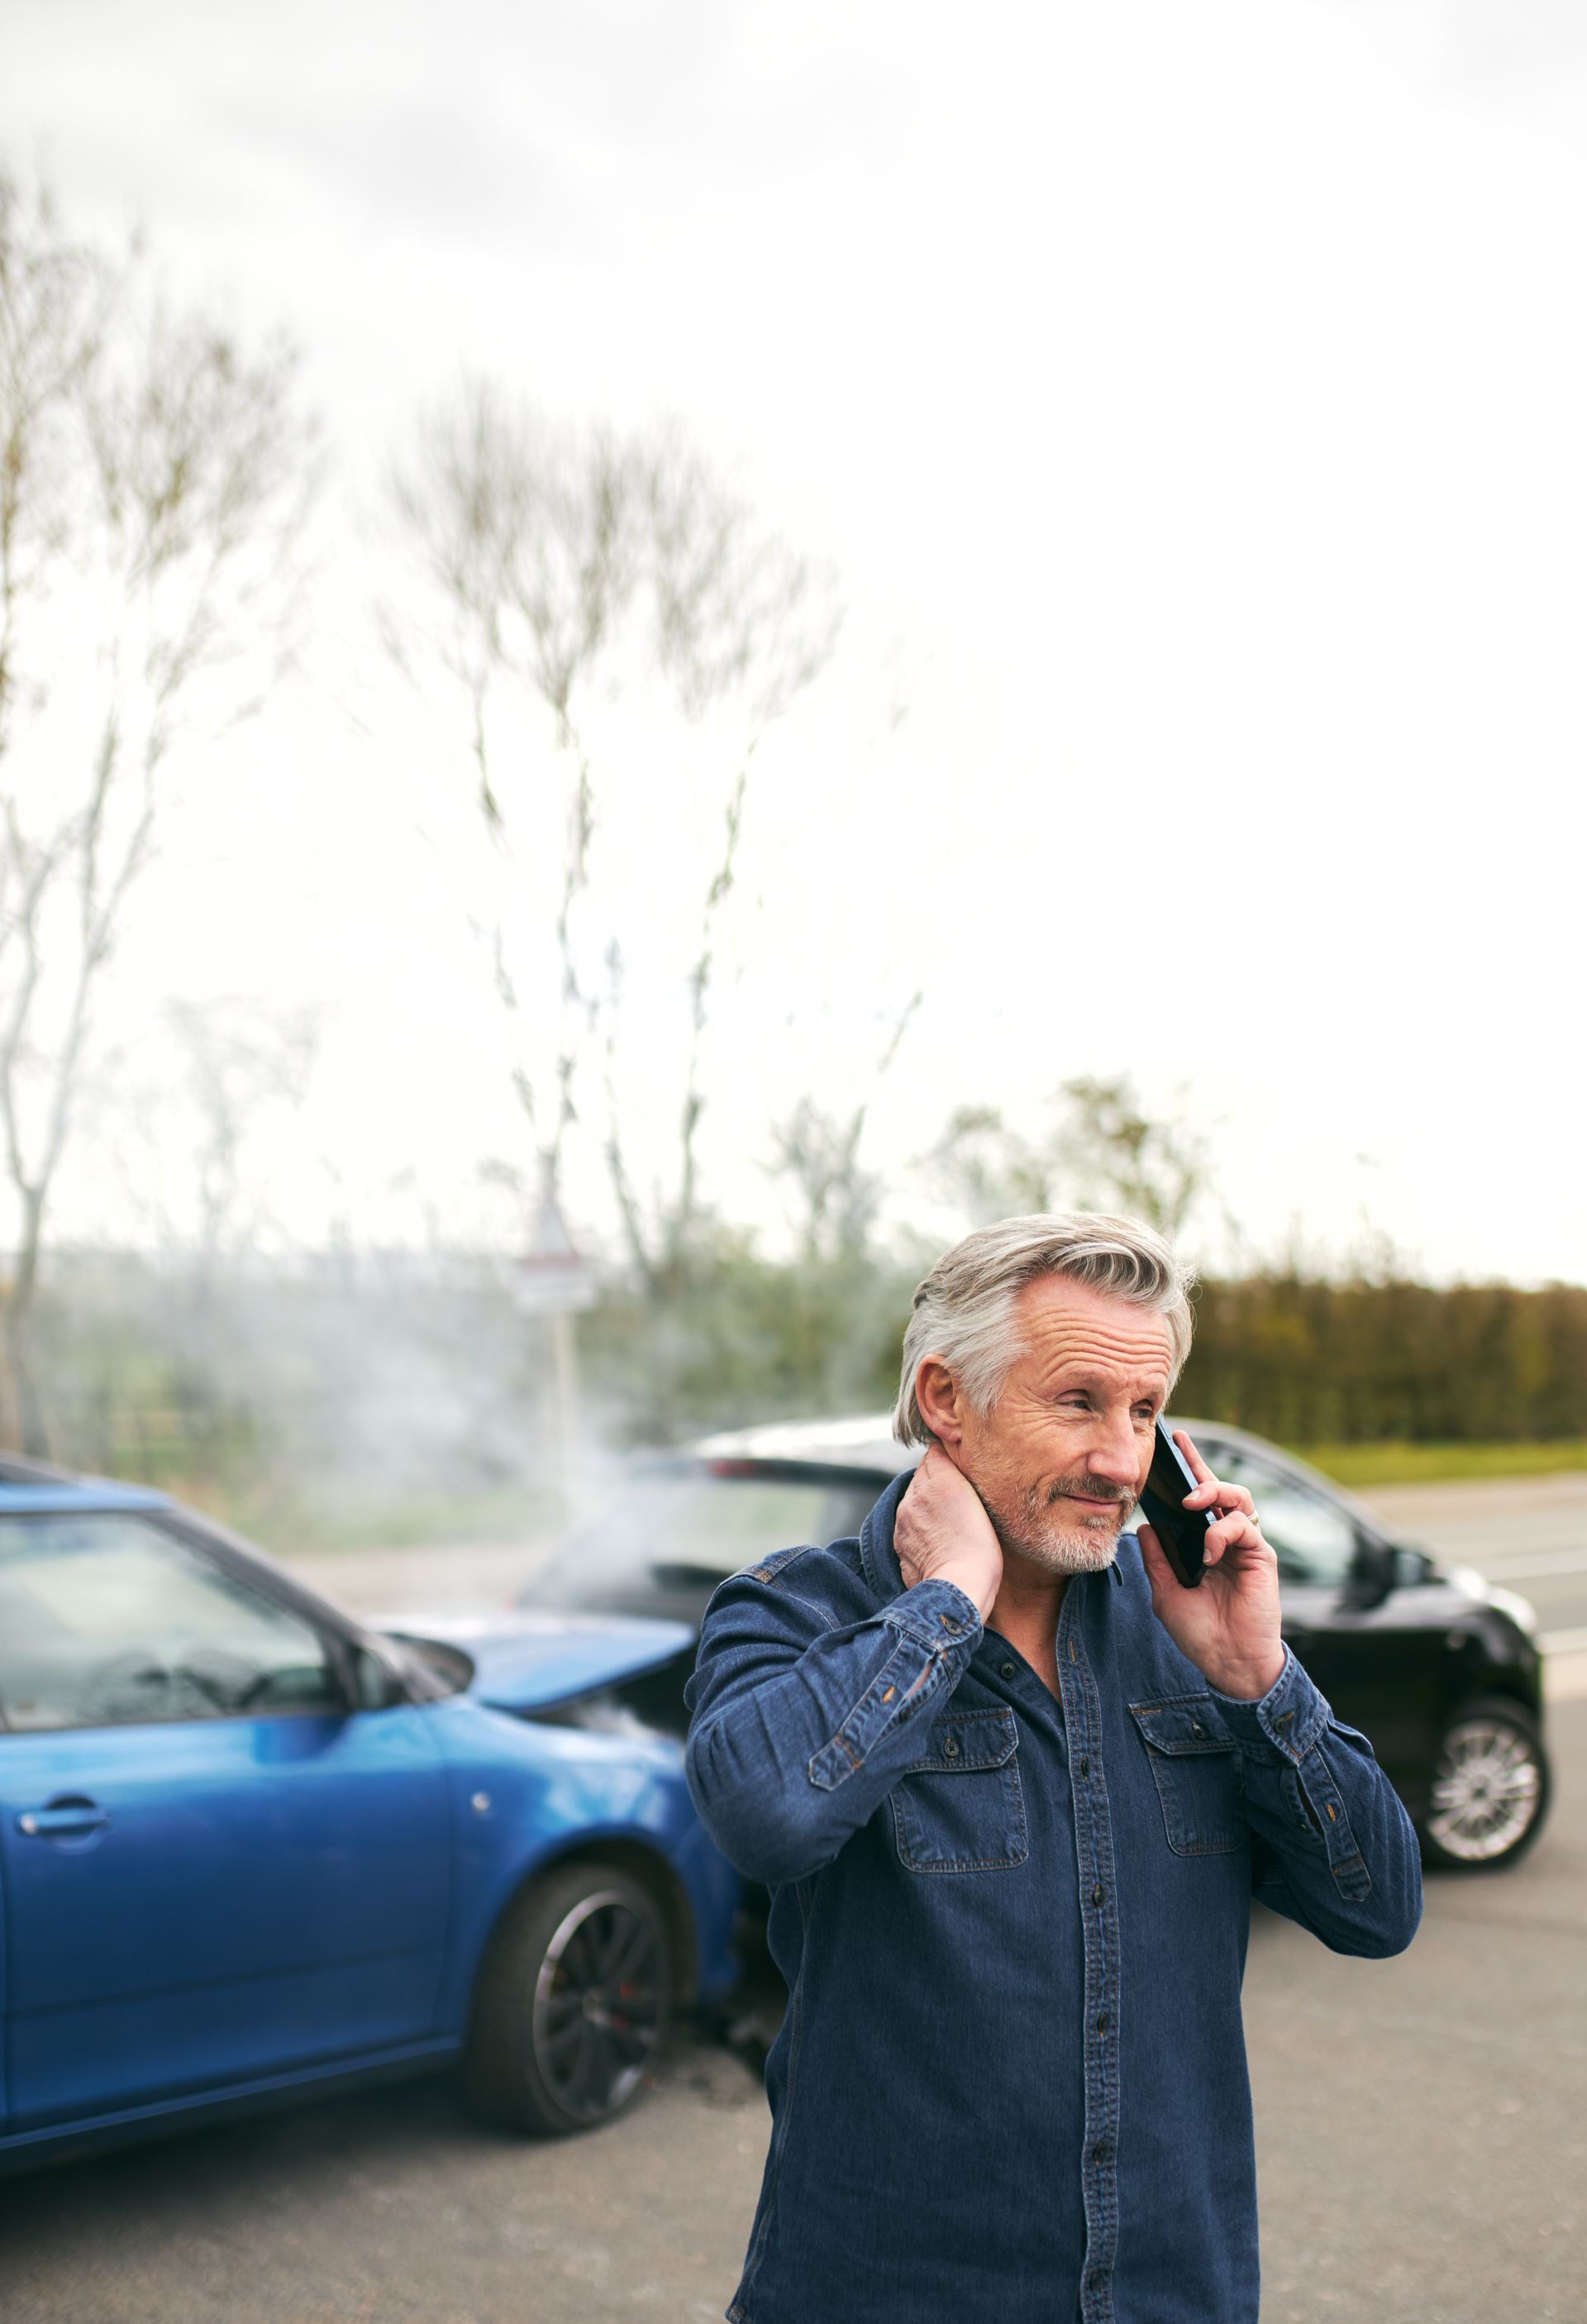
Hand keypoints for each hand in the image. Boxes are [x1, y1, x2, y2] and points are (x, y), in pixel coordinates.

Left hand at [895, 1443, 1002, 1621]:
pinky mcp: (900, 1543)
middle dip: (935, 1481)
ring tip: (948, 1520)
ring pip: (913, 1500)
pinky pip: (908, 1525)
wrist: (958, 1589)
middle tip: (957, 1496)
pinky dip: (919, 1526)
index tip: (959, 1467)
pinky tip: (937, 1538)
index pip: (934, 1454)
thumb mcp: (978, 1501)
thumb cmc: (979, 1549)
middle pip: (921, 1476)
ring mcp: (903, 1522)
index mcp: (935, 1483)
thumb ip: (954, 1473)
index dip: (947, 1459)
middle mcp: (913, 1498)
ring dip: (926, 1504)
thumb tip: (941, 1456)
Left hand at [1136, 1431, 1285, 1700]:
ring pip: (1239, 1498)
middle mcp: (1227, 1539)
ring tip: (1192, 1504)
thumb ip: (1158, 1559)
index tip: (1173, 1439)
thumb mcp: (1166, 1592)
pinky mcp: (1261, 1556)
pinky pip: (1245, 1527)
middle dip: (1201, 1468)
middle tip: (1180, 1462)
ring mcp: (1246, 1545)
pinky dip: (1222, 1533)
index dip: (1189, 1467)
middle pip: (1221, 1488)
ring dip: (1214, 1494)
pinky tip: (1208, 1553)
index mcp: (1204, 1543)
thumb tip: (1145, 1525)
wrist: (1228, 1662)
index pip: (1197, 1498)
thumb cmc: (1199, 1631)